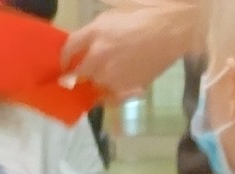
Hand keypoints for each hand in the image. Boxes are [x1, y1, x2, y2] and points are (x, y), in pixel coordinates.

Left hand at [60, 0, 201, 100]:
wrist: (171, 32)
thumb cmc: (144, 17)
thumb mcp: (114, 16)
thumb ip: (95, 32)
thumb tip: (84, 47)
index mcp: (96, 33)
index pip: (68, 49)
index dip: (63, 59)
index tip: (64, 65)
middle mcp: (99, 56)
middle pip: (79, 72)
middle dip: (79, 74)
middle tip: (81, 76)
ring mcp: (112, 75)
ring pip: (95, 86)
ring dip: (98, 83)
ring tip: (110, 77)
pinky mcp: (125, 88)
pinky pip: (111, 97)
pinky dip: (112, 94)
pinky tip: (119, 87)